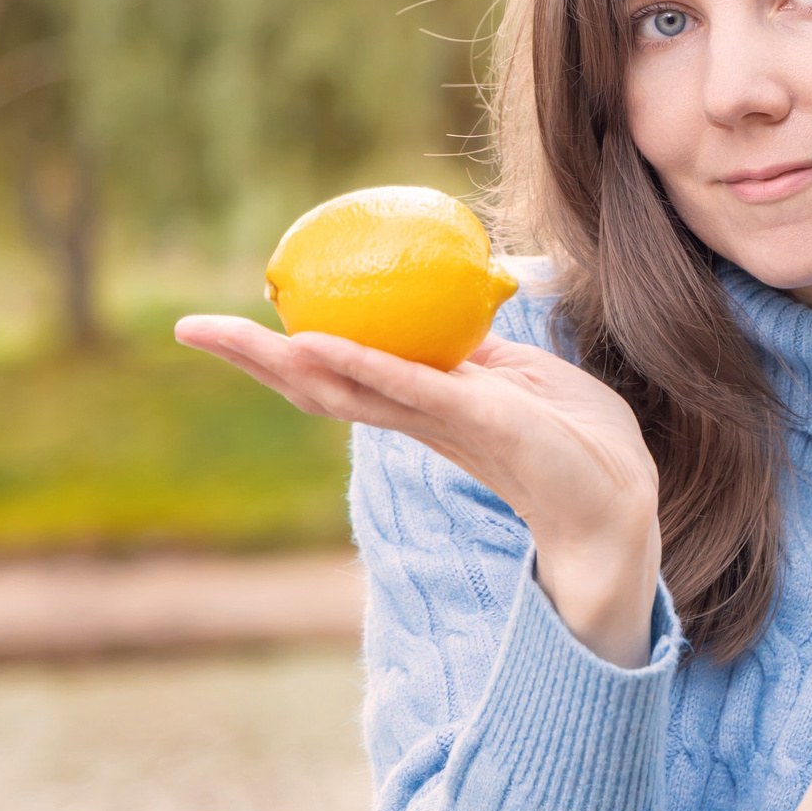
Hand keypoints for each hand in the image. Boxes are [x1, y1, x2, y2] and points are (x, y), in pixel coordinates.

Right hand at [171, 314, 661, 664]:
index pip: (337, 375)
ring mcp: (443, 422)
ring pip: (347, 388)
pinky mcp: (481, 422)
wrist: (620, 498)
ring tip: (230, 334)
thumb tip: (450, 312)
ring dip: (287, 358)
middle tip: (191, 328)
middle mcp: (417, 418)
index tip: (230, 324)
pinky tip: (322, 344)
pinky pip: (414, 387)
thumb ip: (477, 355)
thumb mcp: (519, 379)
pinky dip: (366, 364)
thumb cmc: (575, 442)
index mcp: (422, 405)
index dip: (283, 350)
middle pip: (317, 385)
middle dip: (254, 358)